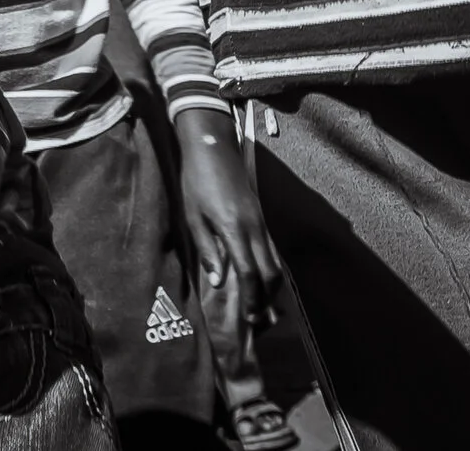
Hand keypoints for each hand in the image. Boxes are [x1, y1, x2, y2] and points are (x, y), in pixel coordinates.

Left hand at [173, 112, 282, 339]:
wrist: (213, 148)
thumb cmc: (196, 181)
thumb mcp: (193, 215)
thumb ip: (208, 248)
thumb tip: (219, 281)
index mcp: (235, 230)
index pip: (250, 274)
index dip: (251, 299)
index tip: (248, 319)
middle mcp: (255, 229)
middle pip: (270, 274)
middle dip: (266, 300)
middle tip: (257, 321)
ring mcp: (262, 223)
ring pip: (275, 264)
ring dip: (271, 288)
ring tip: (260, 306)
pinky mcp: (262, 219)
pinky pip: (272, 251)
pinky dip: (271, 271)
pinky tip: (261, 280)